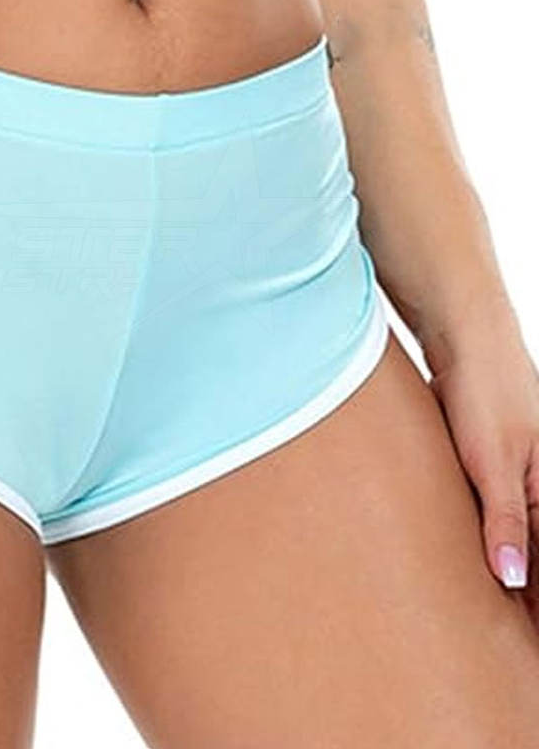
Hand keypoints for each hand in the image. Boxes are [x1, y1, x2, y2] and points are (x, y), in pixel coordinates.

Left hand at [425, 305, 538, 618]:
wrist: (466, 343)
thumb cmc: (485, 395)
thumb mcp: (493, 462)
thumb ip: (505, 521)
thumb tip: (513, 580)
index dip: (537, 610)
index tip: (525, 653)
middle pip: (537, 563)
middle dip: (525, 598)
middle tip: (503, 646)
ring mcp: (519, 483)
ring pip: (518, 544)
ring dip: (508, 575)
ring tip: (485, 620)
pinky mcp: (492, 472)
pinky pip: (497, 520)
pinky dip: (490, 546)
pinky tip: (473, 569)